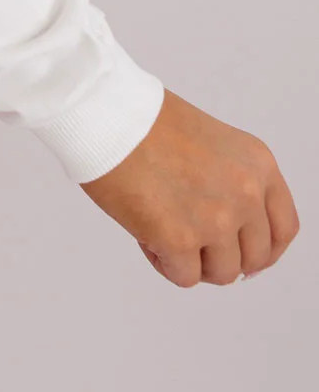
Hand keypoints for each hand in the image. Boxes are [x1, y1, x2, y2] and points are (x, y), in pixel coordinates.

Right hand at [79, 87, 298, 286]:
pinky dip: (164, 262)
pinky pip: (184, 277)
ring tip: (162, 230)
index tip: (245, 254)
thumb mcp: (213, 143)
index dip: (266, 249)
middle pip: (254, 257)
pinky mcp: (180, 240)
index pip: (284, 228)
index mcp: (258, 166)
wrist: (107, 114)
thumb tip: (231, 234)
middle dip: (223, 256)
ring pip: (221, 273)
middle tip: (193, 244)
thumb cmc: (144, 121)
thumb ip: (231, 182)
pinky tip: (146, 235)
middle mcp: (246, 194)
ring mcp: (216, 220)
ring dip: (193, 261)